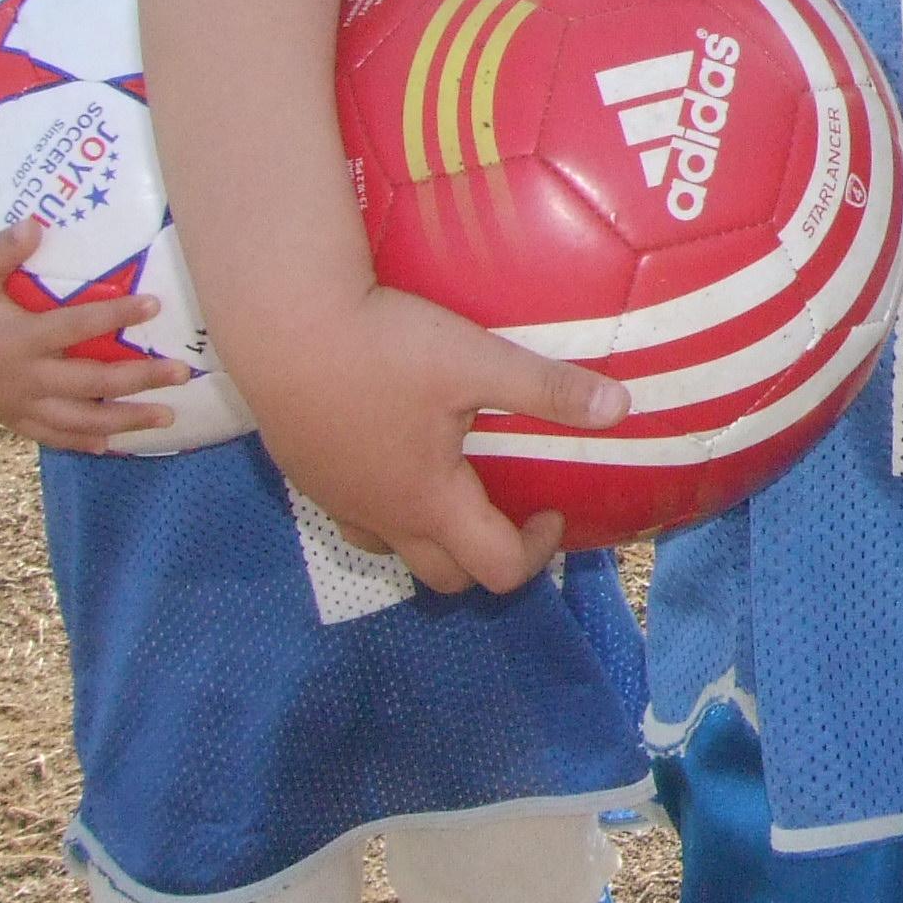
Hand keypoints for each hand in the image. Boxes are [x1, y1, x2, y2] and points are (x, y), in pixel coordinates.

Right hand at [0, 224, 191, 450]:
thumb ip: (0, 252)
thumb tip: (37, 224)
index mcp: (19, 338)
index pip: (77, 326)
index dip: (116, 315)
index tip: (154, 304)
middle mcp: (27, 376)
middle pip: (93, 380)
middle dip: (141, 378)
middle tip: (182, 373)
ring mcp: (20, 403)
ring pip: (80, 418)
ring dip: (126, 418)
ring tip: (167, 417)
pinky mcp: (10, 419)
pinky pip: (51, 436)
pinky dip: (83, 442)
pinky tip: (113, 445)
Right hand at [248, 287, 626, 592]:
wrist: (281, 324)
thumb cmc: (382, 347)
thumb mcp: (477, 362)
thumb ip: (547, 389)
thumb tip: (621, 408)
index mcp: (427, 503)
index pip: (493, 570)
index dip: (537, 553)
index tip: (553, 509)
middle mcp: (379, 517)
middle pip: (442, 578)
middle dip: (488, 558)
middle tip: (514, 509)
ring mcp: (335, 499)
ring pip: (391, 549)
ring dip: (433, 536)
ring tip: (459, 485)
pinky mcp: (305, 472)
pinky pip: (354, 514)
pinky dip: (388, 506)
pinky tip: (397, 454)